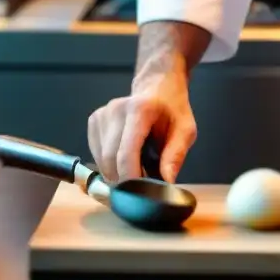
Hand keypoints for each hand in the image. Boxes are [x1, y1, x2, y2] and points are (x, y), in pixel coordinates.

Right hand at [87, 69, 195, 183]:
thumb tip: (165, 182)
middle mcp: (116, 109)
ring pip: (100, 159)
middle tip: (141, 188)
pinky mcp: (94, 120)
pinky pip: (96, 153)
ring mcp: (102, 114)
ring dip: (115, 174)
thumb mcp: (185, 130)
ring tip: (135, 172)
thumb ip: (176, 155)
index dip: (130, 179)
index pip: (126, 153)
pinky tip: (124, 160)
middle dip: (123, 180)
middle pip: (109, 159)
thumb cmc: (172, 108)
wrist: (157, 85)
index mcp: (140, 110)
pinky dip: (108, 164)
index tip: (141, 194)